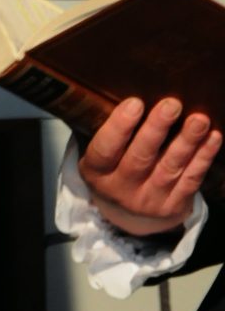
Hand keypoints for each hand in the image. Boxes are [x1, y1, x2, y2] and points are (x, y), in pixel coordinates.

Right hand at [78, 95, 221, 235]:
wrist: (129, 217)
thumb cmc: (114, 169)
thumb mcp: (101, 157)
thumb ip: (112, 134)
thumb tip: (132, 92)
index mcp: (97, 172)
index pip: (105, 149)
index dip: (120, 126)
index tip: (135, 102)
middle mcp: (121, 189)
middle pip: (140, 158)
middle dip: (157, 129)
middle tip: (172, 105)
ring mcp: (149, 200)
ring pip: (170, 168)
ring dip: (187, 142)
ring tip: (199, 120)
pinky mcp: (174, 206)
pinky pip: (191, 180)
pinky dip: (203, 158)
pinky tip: (213, 138)